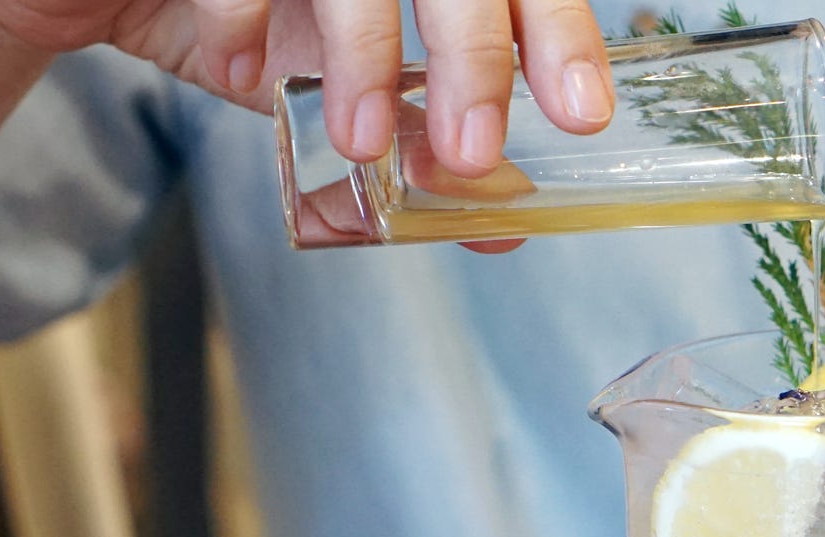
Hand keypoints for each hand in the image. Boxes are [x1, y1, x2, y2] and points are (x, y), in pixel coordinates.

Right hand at [0, 0, 613, 175]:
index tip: (582, 115)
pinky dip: (242, 22)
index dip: (559, 34)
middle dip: (475, 57)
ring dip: (362, 50)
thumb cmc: (249, 22)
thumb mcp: (344, 89)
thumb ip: (417, 146)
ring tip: (357, 138)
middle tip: (474, 152)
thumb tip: (502, 226)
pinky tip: (243, 78)